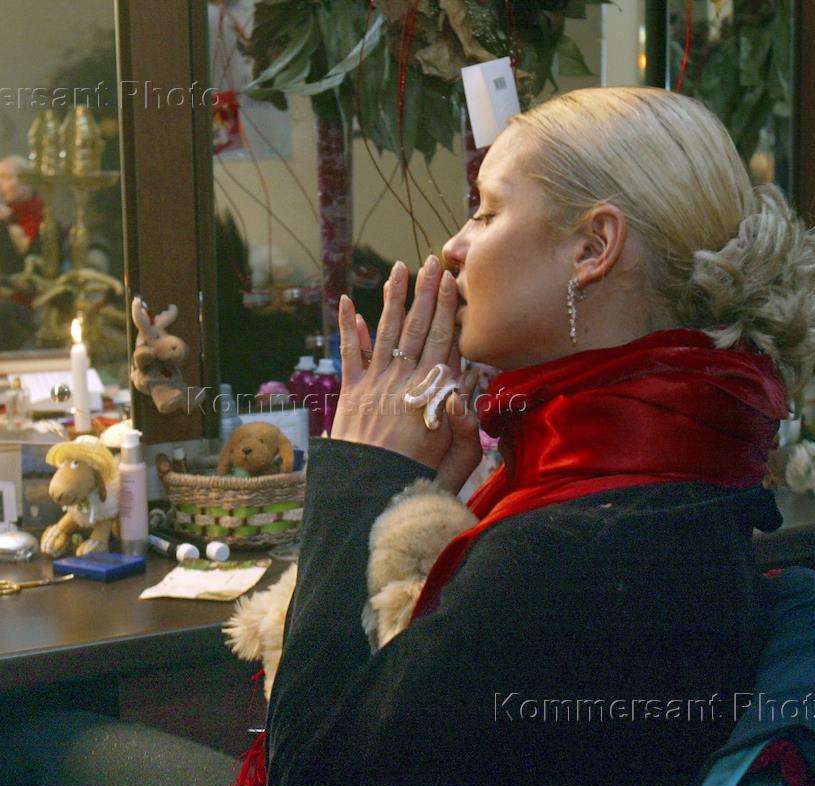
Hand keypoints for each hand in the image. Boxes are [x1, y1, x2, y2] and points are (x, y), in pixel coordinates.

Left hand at [332, 255, 482, 492]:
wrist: (366, 494)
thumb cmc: (417, 480)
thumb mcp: (456, 461)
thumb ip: (467, 427)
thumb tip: (467, 390)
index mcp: (430, 394)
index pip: (444, 341)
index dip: (448, 309)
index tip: (453, 282)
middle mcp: (402, 381)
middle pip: (418, 328)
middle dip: (426, 293)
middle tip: (433, 262)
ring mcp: (374, 383)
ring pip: (386, 331)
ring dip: (393, 297)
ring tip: (399, 268)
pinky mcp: (351, 392)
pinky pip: (349, 352)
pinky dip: (346, 326)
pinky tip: (346, 301)